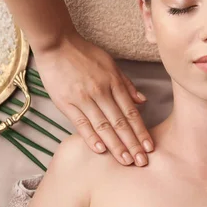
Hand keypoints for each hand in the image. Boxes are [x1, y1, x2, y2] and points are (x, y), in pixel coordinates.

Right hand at [33, 31, 153, 165]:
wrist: (57, 44)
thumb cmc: (85, 54)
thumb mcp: (111, 64)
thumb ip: (126, 84)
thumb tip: (143, 102)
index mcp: (113, 83)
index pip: (131, 112)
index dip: (141, 131)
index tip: (149, 147)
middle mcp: (101, 92)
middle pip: (120, 122)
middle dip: (132, 144)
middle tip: (142, 162)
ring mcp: (83, 98)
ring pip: (103, 126)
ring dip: (115, 145)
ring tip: (125, 161)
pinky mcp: (66, 103)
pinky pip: (80, 123)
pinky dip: (91, 137)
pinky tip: (100, 150)